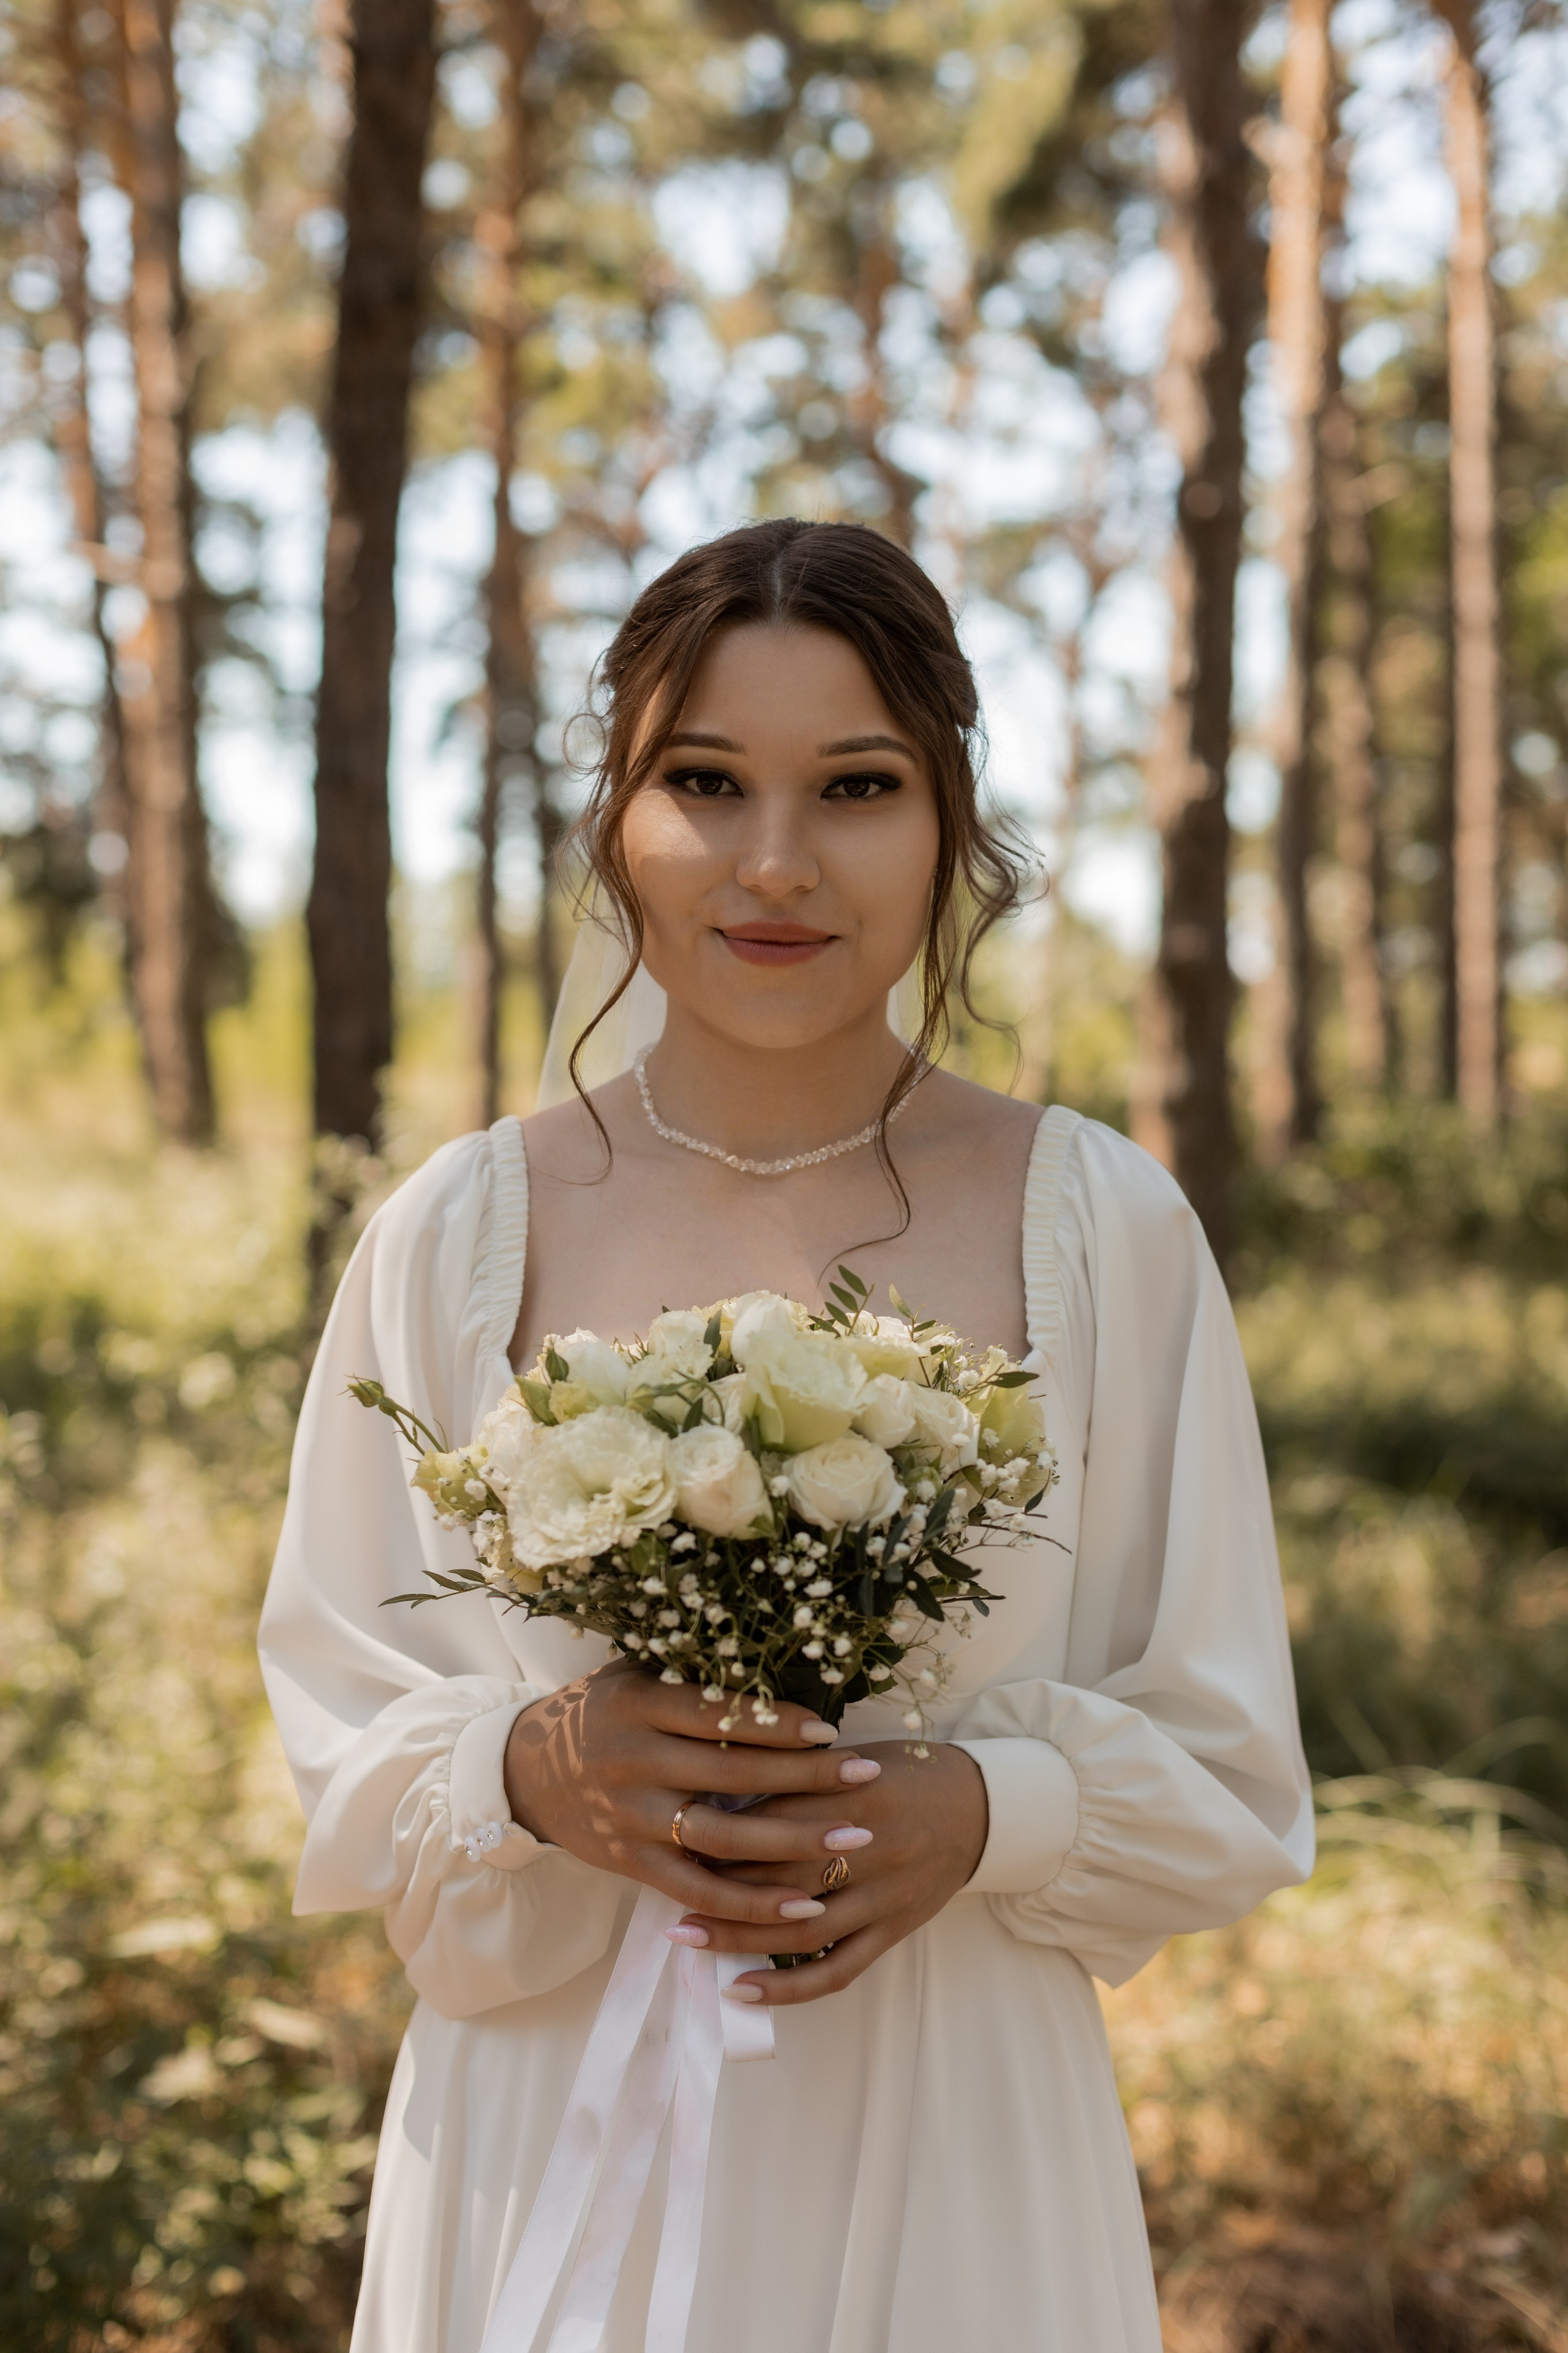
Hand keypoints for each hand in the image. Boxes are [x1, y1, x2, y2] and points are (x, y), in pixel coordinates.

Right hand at [502, 1658, 885, 1932]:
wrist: (527, 1773)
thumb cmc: (604, 1712)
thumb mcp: (635, 1673)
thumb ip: (692, 1671)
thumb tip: (777, 1653)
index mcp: (637, 1704)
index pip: (717, 1714)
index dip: (776, 1723)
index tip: (829, 1729)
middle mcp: (631, 1762)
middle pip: (732, 1774)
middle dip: (806, 1777)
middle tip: (866, 1777)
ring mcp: (631, 1817)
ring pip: (723, 1836)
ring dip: (793, 1841)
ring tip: (854, 1837)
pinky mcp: (632, 1863)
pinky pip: (699, 1890)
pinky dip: (751, 1903)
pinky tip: (803, 1907)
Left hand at [668, 1740, 988, 2005]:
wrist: (979, 1807)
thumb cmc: (903, 1773)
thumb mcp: (852, 1759)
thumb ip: (795, 1776)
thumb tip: (718, 1789)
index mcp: (852, 1792)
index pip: (773, 1815)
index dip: (721, 1826)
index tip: (672, 1828)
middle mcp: (866, 1846)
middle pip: (779, 1872)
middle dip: (717, 1881)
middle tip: (661, 1884)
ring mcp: (881, 1895)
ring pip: (799, 1927)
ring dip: (736, 1935)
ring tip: (685, 1936)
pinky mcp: (893, 1931)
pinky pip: (836, 1970)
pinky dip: (788, 1986)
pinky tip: (742, 1990)